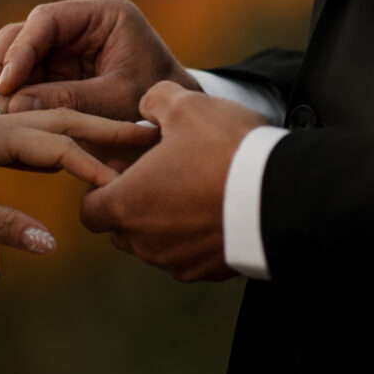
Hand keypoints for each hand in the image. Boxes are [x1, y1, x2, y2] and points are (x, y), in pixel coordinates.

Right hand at [0, 0, 200, 119]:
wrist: (179, 124)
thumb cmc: (158, 106)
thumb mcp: (118, 102)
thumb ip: (71, 100)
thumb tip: (15, 103)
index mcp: (105, 14)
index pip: (48, 20)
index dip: (20, 50)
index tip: (4, 82)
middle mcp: (81, 24)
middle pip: (25, 34)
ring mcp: (67, 46)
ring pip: (17, 54)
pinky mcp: (58, 69)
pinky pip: (23, 76)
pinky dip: (7, 93)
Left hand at [0, 109, 157, 253]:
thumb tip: (53, 243)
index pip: (54, 146)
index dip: (92, 164)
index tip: (126, 182)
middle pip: (56, 122)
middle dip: (102, 129)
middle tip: (147, 131)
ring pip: (42, 129)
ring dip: (82, 135)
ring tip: (120, 141)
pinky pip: (23, 142)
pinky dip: (54, 148)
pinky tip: (65, 157)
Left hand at [80, 81, 267, 281]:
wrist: (284, 196)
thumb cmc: (225, 149)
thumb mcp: (186, 105)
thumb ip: (154, 101)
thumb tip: (148, 107)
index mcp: (126, 205)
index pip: (89, 211)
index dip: (101, 189)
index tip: (125, 170)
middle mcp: (145, 242)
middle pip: (121, 231)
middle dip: (132, 205)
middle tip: (160, 176)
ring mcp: (177, 262)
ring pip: (155, 245)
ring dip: (163, 222)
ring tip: (192, 189)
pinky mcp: (209, 272)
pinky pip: (188, 256)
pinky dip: (194, 237)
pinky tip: (216, 208)